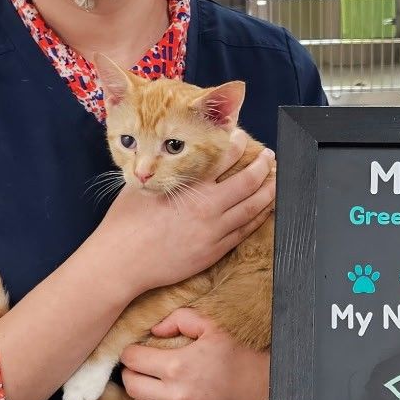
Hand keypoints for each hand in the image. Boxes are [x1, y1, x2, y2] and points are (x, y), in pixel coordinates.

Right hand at [97, 136, 275, 296]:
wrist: (122, 262)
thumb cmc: (125, 223)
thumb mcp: (141, 185)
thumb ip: (162, 171)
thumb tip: (167, 156)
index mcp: (189, 187)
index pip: (223, 157)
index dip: (237, 144)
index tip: (242, 137)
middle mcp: (207, 207)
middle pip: (248, 182)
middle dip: (264, 166)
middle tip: (270, 156)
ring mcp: (214, 231)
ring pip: (253, 208)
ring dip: (269, 191)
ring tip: (277, 179)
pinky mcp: (214, 251)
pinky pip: (245, 231)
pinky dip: (259, 217)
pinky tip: (265, 209)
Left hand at [120, 309, 269, 399]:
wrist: (270, 390)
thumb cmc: (240, 357)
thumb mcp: (213, 328)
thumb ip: (180, 319)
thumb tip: (153, 329)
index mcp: (179, 366)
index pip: (132, 359)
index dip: (132, 353)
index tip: (139, 352)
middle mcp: (178, 396)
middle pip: (132, 386)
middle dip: (132, 374)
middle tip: (142, 370)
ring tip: (152, 392)